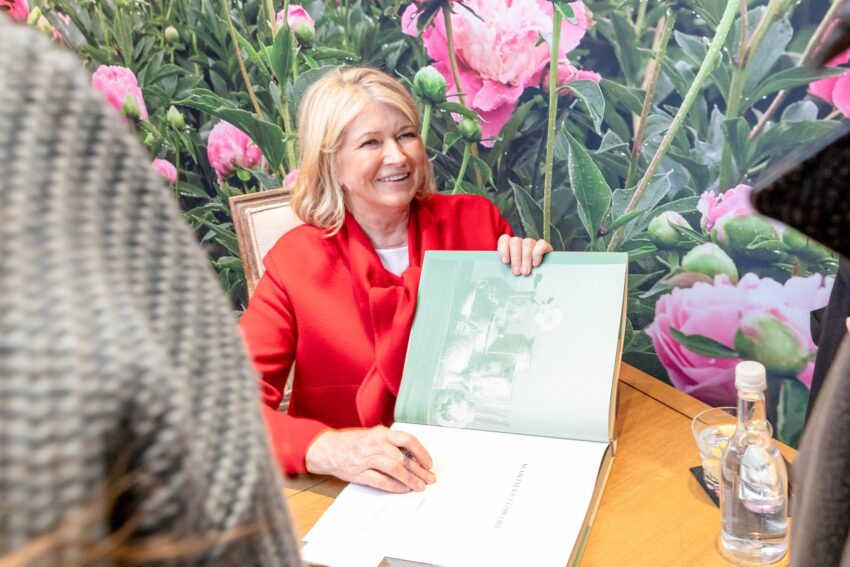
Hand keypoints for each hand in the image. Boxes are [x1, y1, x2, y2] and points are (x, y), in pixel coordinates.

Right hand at [305, 426, 436, 492]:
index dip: (421, 451)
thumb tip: (414, 457)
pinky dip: (395, 486)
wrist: (328, 449)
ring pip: (394, 468)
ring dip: (410, 479)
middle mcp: (375, 444)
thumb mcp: (373, 435)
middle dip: (420, 470)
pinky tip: (403, 489)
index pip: (407, 439)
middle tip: (430, 478)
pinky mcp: (359, 473)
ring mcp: (367, 459)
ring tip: (420, 486)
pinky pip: (381, 481)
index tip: (429, 462)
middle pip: (403, 457)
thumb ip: (390, 443)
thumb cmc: (353, 442)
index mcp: (380, 433)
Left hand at [497, 234, 552, 275]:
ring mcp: (533, 243)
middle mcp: (521, 243)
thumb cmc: (522, 273)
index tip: (505, 262)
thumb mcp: (512, 271)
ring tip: (525, 272)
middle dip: (516, 258)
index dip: (503, 249)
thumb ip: (507, 268)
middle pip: (515, 241)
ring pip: (527, 243)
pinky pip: (541, 244)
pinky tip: (535, 264)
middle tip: (517, 272)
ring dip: (526, 258)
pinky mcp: (545, 246)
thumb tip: (502, 272)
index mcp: (510, 246)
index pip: (504, 239)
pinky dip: (537, 254)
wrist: (542, 275)